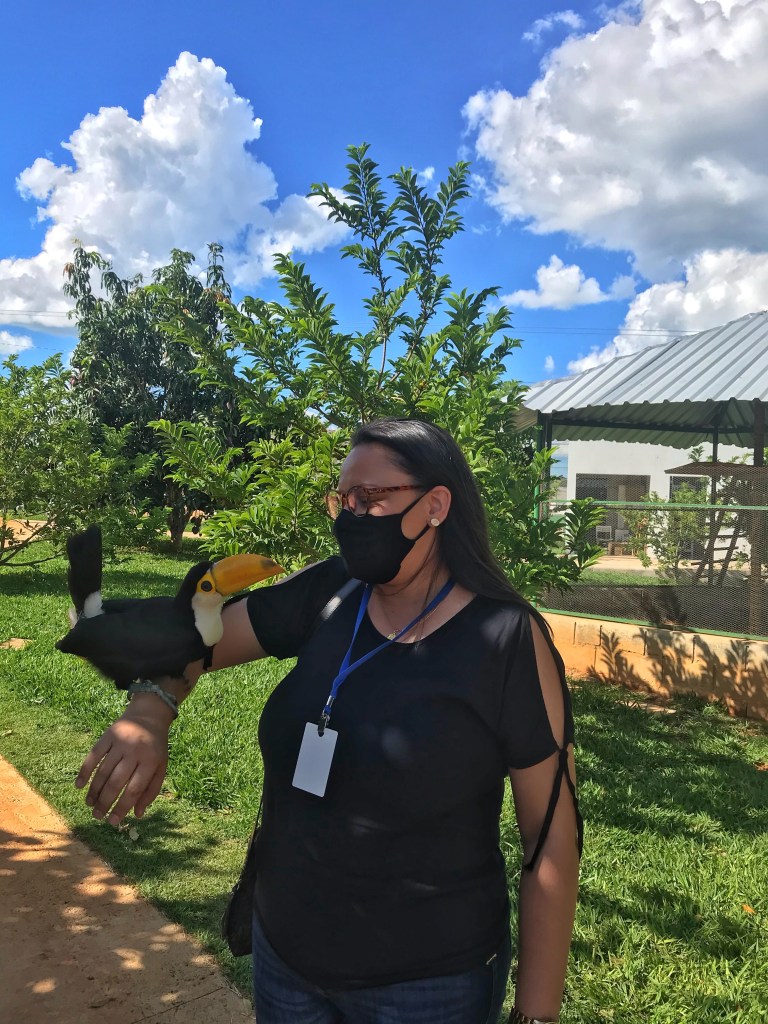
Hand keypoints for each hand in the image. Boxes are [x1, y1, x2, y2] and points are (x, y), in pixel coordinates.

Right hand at [75, 695, 171, 825]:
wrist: (149, 716)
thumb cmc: (155, 747)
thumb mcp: (161, 767)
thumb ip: (151, 790)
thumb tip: (138, 814)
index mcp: (151, 761)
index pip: (134, 789)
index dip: (122, 808)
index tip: (113, 821)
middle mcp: (135, 751)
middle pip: (116, 782)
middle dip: (105, 802)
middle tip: (97, 816)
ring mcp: (120, 742)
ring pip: (103, 771)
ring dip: (94, 791)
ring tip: (90, 805)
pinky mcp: (108, 735)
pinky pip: (93, 756)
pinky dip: (85, 771)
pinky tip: (79, 786)